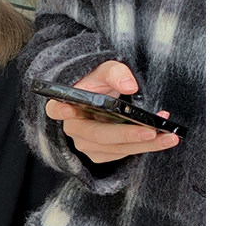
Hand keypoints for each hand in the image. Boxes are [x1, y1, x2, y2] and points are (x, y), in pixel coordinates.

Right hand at [44, 60, 180, 162]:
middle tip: (152, 131)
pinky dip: (144, 146)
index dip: (61, 110)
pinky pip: (122, 154)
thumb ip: (115, 73)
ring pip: (115, 149)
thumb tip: (130, 85)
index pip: (56, 109)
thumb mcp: (104, 71)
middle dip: (128, 135)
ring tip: (169, 136)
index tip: (68, 109)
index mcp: (66, 105)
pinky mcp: (100, 154)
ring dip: (144, 145)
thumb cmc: (98, 85)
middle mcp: (73, 129)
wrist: (101, 99)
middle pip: (99, 136)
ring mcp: (86, 144)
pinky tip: (161, 137)